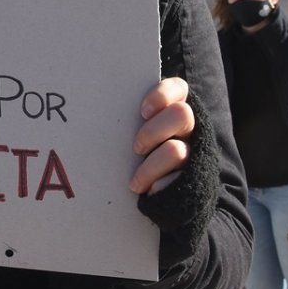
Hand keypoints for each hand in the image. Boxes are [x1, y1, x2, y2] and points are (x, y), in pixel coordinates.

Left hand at [131, 77, 193, 195]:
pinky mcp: (193, 179)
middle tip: (136, 147)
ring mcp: (193, 154)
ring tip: (135, 179)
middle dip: (154, 130)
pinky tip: (142, 189)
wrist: (159, 199)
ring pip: (176, 150)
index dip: (162, 95)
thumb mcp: (133, 133)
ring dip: (150, 165)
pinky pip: (173, 178)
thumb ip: (128, 118)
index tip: (142, 112)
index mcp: (173, 112)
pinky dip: (154, 183)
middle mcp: (189, 131)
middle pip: (181, 114)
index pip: (178, 89)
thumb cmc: (136, 157)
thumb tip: (94, 102)